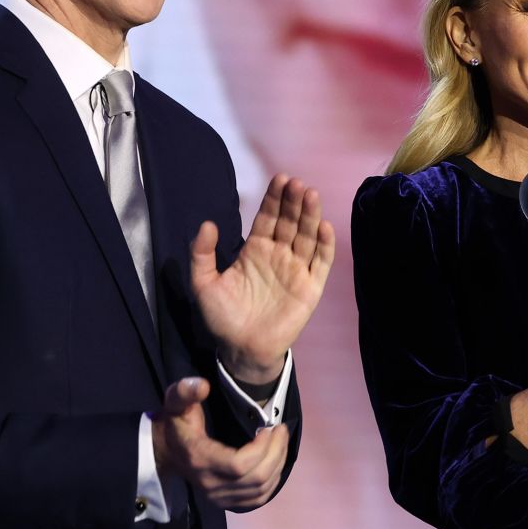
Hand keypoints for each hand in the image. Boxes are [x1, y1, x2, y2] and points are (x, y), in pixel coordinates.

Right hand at [150, 377, 290, 510]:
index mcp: (200, 459)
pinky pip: (258, 498)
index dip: (261, 448)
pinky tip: (275, 461)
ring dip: (278, 465)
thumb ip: (185, 391)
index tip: (268, 427)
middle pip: (256, 478)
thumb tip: (203, 385)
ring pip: (261, 490)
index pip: (238, 465)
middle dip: (276, 453)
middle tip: (281, 430)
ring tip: (281, 441)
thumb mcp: (175, 402)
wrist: (167, 451)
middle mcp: (211, 484)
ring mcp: (219, 497)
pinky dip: (273, 481)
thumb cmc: (176, 424)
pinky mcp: (227, 502)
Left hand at [192, 174, 335, 383]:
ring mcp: (295, 270)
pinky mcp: (310, 288)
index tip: (280, 179)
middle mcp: (278, 255)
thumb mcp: (203, 284)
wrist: (241, 349)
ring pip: (306, 237)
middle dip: (293, 202)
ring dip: (310, 216)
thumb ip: (202, 254)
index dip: (274, 199)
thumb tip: (207, 224)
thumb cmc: (223, 317)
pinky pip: (320, 263)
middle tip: (297, 183)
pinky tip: (324, 227)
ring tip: (311, 195)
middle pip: (289, 222)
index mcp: (255, 250)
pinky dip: (324, 245)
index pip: (267, 218)